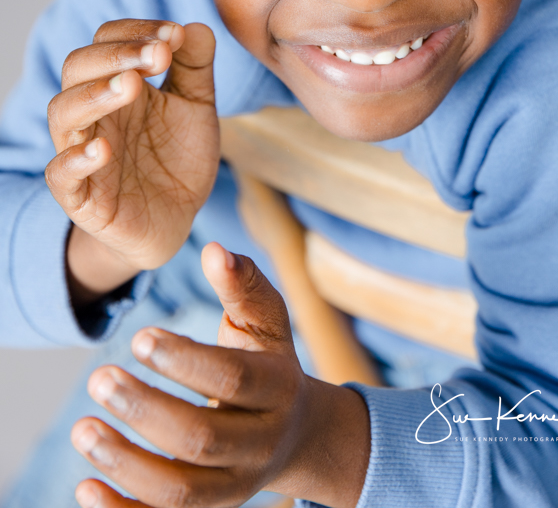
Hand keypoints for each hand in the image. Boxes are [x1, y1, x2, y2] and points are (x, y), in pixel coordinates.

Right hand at [46, 19, 219, 301]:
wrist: (175, 220)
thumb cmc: (177, 158)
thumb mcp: (196, 107)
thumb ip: (196, 66)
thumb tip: (195, 25)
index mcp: (118, 83)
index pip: (108, 40)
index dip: (137, 31)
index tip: (175, 34)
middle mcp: (94, 112)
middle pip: (79, 67)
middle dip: (117, 55)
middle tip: (158, 54)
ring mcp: (83, 151)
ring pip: (64, 112)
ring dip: (95, 94)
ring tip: (130, 85)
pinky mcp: (81, 196)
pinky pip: (61, 174)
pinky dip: (75, 159)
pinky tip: (102, 150)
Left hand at [71, 243, 369, 507]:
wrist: (299, 434)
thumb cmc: (270, 361)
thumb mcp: (266, 322)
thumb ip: (242, 286)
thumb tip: (215, 251)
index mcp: (278, 389)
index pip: (234, 380)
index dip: (186, 362)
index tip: (139, 338)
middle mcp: (260, 443)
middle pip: (203, 439)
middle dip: (147, 410)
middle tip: (99, 378)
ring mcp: (235, 485)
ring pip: (181, 491)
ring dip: (127, 463)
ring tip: (82, 428)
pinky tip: (85, 487)